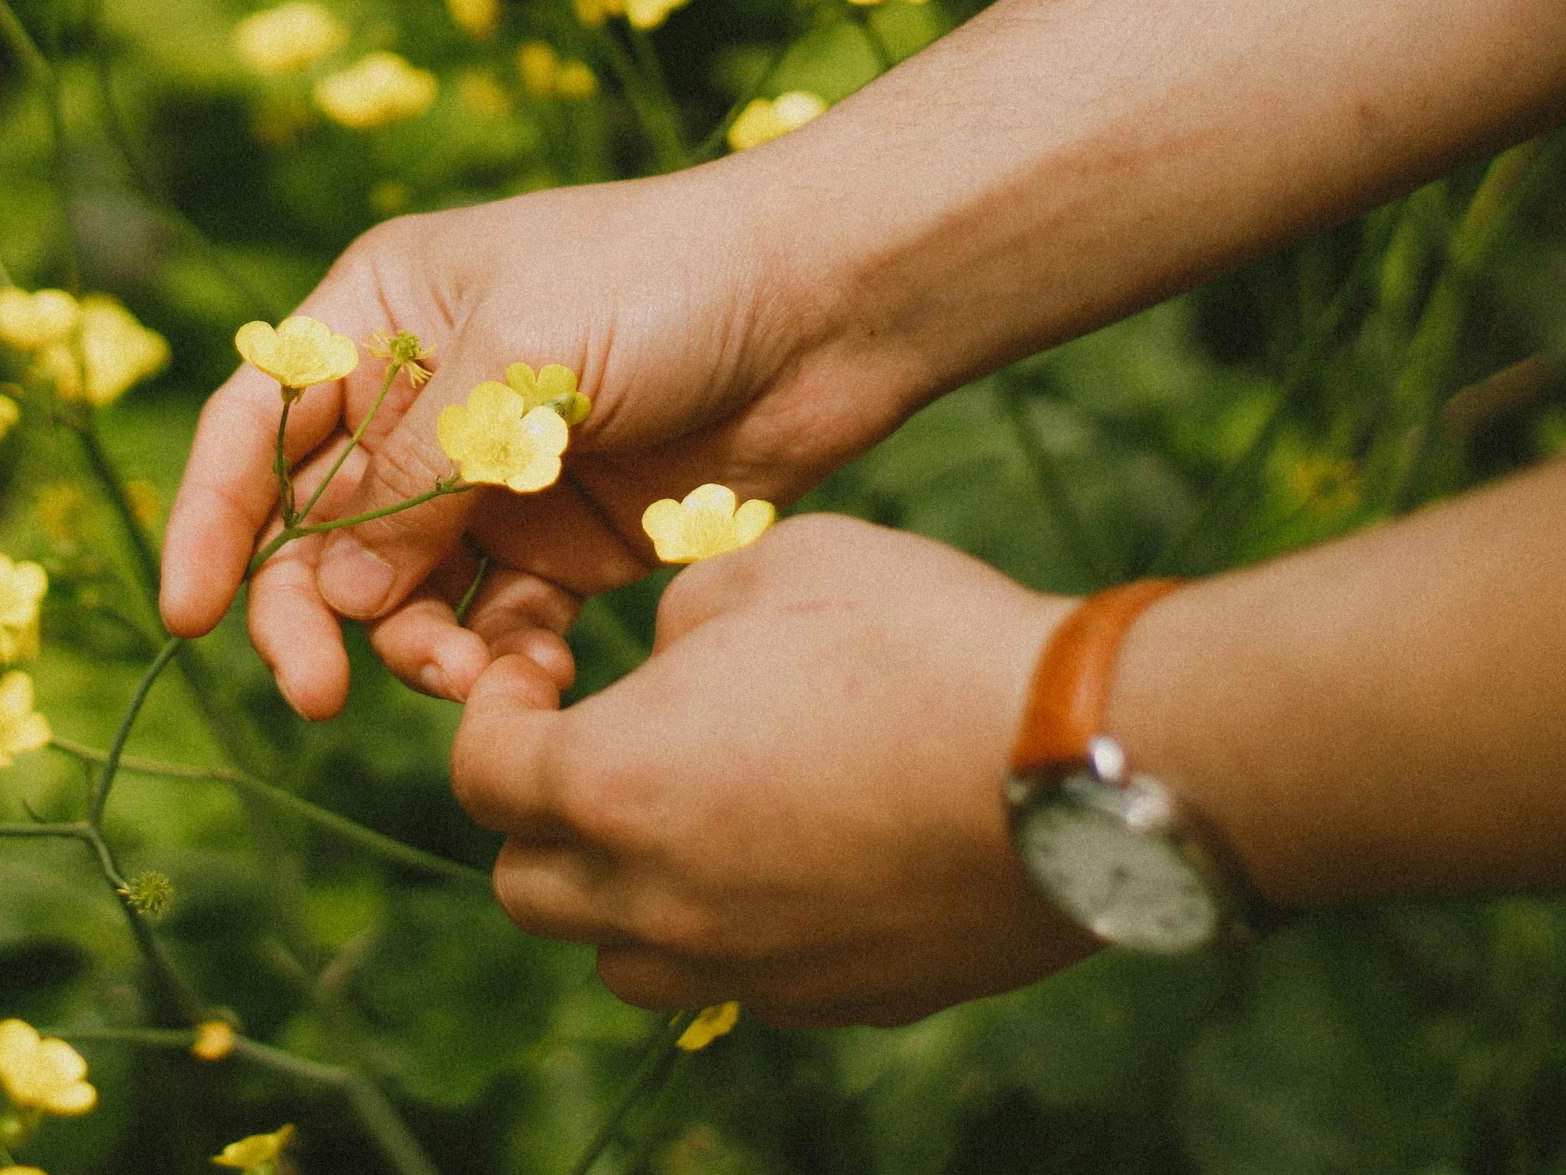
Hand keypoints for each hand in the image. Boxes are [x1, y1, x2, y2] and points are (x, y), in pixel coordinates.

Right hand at [158, 161, 912, 717]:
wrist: (831, 309)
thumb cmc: (668, 281)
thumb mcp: (521, 353)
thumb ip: (417, 475)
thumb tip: (330, 594)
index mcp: (380, 314)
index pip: (259, 426)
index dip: (213, 522)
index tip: (193, 616)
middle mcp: (419, 399)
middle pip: (316, 530)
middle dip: (308, 614)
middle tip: (318, 693)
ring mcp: (490, 476)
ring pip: (398, 594)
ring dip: (409, 647)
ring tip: (463, 678)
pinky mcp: (561, 542)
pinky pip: (491, 624)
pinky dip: (494, 660)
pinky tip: (530, 673)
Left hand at [453, 513, 1096, 1025]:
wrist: (1085, 759)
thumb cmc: (920, 638)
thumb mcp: (777, 563)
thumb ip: (684, 612)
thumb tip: (668, 659)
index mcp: (615, 782)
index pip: (479, 775)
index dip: (490, 714)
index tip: (540, 676)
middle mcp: (661, 900)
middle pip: (527, 889)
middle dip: (539, 816)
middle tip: (600, 749)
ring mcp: (750, 968)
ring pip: (621, 960)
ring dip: (623, 893)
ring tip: (693, 814)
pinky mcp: (840, 1003)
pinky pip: (740, 982)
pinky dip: (730, 930)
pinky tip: (796, 857)